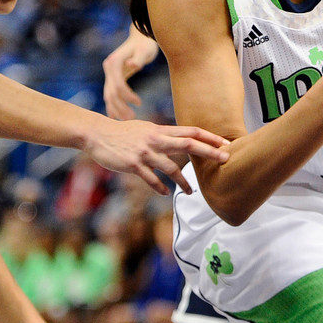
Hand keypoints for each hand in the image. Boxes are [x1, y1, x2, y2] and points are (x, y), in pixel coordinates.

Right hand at [84, 119, 229, 194]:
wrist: (98, 134)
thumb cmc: (123, 133)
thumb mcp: (145, 129)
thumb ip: (163, 135)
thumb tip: (180, 139)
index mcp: (160, 130)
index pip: (190, 131)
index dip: (209, 137)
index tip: (225, 144)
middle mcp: (155, 140)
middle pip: (188, 144)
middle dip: (209, 152)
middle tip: (225, 160)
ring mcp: (145, 153)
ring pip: (171, 167)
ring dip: (184, 181)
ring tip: (192, 191)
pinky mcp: (133, 165)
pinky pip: (151, 179)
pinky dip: (160, 187)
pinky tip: (166, 193)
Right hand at [102, 31, 159, 119]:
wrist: (140, 38)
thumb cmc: (145, 44)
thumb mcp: (145, 50)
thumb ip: (139, 58)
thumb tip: (132, 65)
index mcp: (114, 62)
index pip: (118, 85)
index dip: (127, 96)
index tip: (139, 103)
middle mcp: (108, 68)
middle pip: (111, 93)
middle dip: (121, 107)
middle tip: (132, 118)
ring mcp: (109, 73)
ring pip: (109, 95)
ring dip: (116, 109)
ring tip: (128, 119)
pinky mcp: (112, 77)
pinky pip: (110, 93)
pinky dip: (112, 105)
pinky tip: (116, 116)